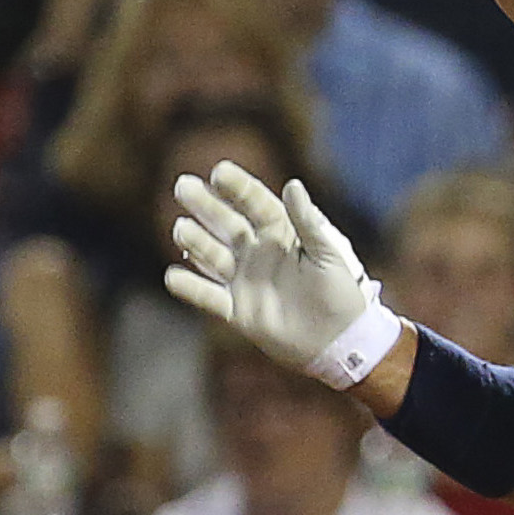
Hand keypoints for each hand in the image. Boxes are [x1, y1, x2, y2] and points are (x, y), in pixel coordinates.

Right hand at [167, 161, 404, 385]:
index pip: (256, 204)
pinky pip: (209, 297)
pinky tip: (172, 276)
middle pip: (227, 224)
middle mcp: (259, 254)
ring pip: (213, 256)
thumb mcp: (328, 254)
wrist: (340, 342)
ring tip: (180, 228)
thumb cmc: (341, 294)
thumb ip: (308, 222)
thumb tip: (293, 185)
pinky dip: (191, 288)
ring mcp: (245, 281)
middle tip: (183, 186)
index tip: (219, 172)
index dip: (238, 188)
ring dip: (196, 242)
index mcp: (283, 235)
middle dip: (206, 206)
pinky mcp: (238, 311)